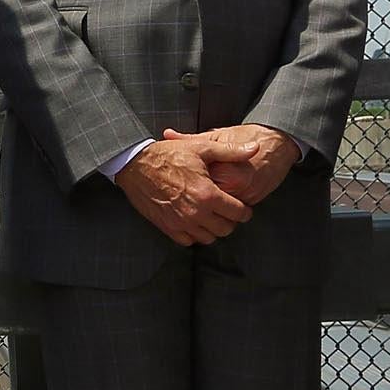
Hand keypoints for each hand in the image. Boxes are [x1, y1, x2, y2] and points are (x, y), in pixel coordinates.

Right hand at [118, 137, 254, 244]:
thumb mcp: (202, 148)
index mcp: (207, 194)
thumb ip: (231, 151)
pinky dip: (195, 234)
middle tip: (228, 212)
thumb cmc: (168, 155)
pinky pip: (188, 241)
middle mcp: (195, 213)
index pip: (237, 213)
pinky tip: (195, 221)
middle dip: (231, 221)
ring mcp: (180, 222)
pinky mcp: (167, 227)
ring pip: (208, 238)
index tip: (244, 208)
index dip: (245, 212)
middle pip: (225, 229)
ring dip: (213, 229)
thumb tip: (255, 148)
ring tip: (212, 217)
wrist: (135, 165)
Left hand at [181, 124, 298, 206]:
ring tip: (198, 193)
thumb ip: (191, 139)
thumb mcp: (217, 135)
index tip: (179, 177)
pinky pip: (232, 209)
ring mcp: (247, 197)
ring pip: (220, 208)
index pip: (198, 186)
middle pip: (207, 203)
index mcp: (224, 172)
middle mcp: (237, 189)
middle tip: (187, 188)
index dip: (186, 183)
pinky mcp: (253, 200)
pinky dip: (222, 204)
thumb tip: (168, 135)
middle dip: (196, 198)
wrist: (279, 141)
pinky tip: (216, 195)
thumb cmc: (247, 135)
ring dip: (209, 204)